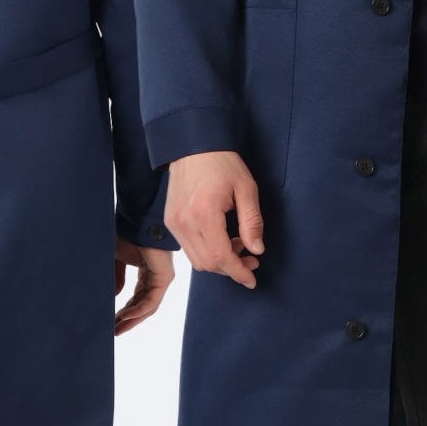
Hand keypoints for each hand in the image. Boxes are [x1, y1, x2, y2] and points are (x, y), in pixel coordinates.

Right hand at [113, 236, 174, 335]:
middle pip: (143, 306)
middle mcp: (156, 278)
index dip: (124, 312)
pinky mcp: (165, 277)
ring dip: (133, 319)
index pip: (137, 299)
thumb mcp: (117, 260)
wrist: (136, 222)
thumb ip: (117, 278)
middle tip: (114, 331)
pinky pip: (152, 300)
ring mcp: (162, 278)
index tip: (111, 323)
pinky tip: (125, 316)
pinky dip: (139, 310)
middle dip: (128, 320)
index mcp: (146, 274)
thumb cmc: (127, 235)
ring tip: (117, 329)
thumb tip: (115, 296)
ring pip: (148, 307)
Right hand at [164, 151, 263, 288]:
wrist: (193, 145)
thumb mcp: (247, 188)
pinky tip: (221, 239)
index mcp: (205, 213)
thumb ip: (252, 222)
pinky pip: (188, 248)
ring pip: (196, 260)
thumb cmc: (222, 163)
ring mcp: (174, 222)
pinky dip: (206, 251)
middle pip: (207, 264)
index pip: (220, 257)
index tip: (252, 279)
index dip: (238, 272)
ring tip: (238, 246)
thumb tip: (256, 250)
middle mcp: (185, 222)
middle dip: (231, 269)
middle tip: (251, 260)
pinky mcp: (170, 220)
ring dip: (218, 261)